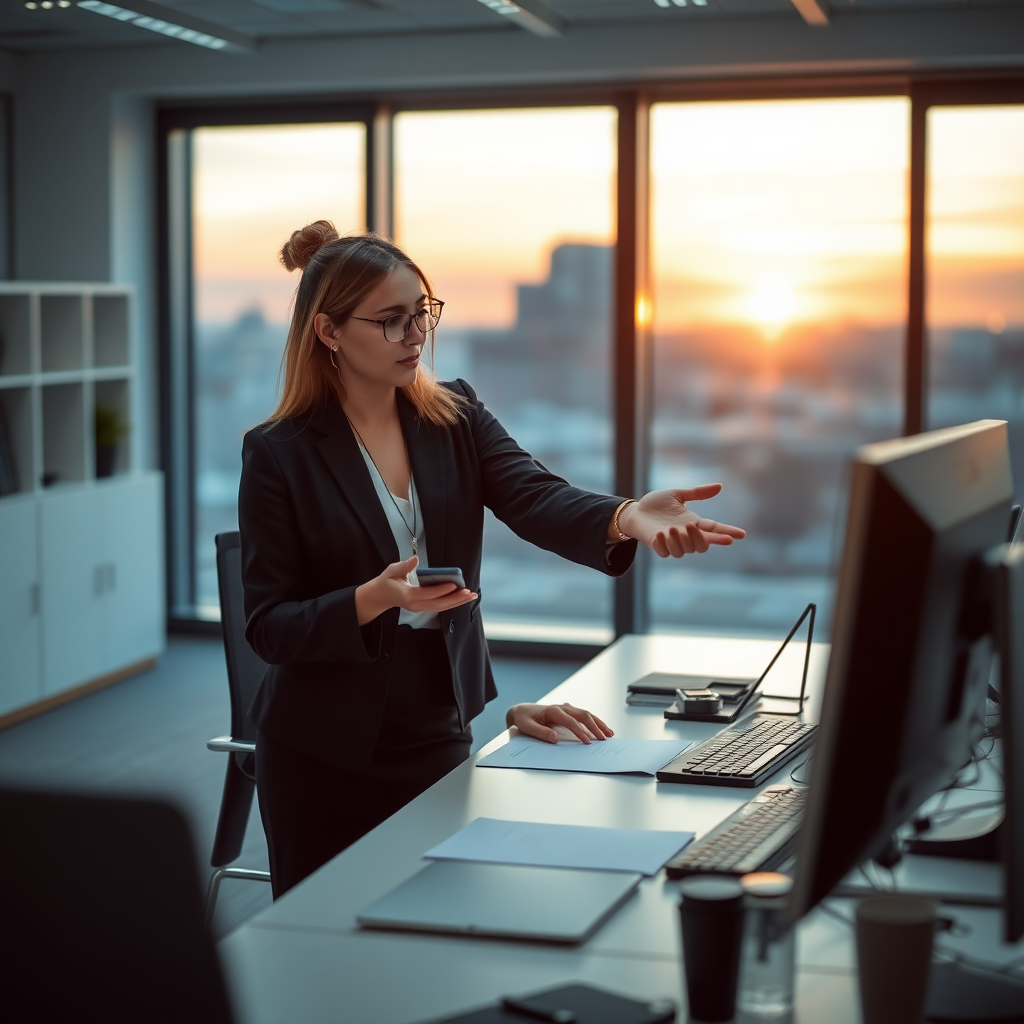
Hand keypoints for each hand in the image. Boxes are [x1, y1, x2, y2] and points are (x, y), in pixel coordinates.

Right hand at [354, 555, 476, 624]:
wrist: (380, 596)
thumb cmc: (386, 581)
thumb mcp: (392, 570)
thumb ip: (404, 566)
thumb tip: (415, 559)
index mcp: (407, 595)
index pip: (428, 594)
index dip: (442, 590)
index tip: (454, 584)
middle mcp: (415, 604)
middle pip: (439, 604)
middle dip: (455, 599)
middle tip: (469, 592)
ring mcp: (419, 607)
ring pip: (441, 607)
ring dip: (457, 602)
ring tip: (472, 596)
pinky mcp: (423, 607)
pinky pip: (440, 606)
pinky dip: (452, 602)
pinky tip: (463, 598)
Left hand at [505, 702, 614, 743]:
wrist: (521, 711)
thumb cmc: (524, 718)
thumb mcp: (527, 726)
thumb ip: (541, 732)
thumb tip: (555, 738)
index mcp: (553, 711)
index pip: (571, 721)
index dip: (580, 731)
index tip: (587, 742)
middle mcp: (562, 708)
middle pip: (583, 715)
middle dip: (595, 726)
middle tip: (604, 738)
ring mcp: (566, 708)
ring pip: (586, 714)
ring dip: (598, 723)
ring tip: (609, 733)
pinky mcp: (568, 712)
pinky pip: (583, 716)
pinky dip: (594, 721)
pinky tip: (601, 728)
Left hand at [616, 484, 745, 557]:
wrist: (636, 511)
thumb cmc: (656, 504)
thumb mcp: (678, 494)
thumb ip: (697, 493)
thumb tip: (719, 486)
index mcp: (693, 523)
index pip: (714, 530)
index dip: (727, 533)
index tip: (741, 535)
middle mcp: (685, 535)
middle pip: (702, 546)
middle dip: (699, 538)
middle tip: (690, 525)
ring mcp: (672, 542)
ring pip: (684, 551)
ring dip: (680, 540)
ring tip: (671, 528)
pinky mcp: (658, 546)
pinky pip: (665, 553)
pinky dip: (664, 545)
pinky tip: (659, 535)